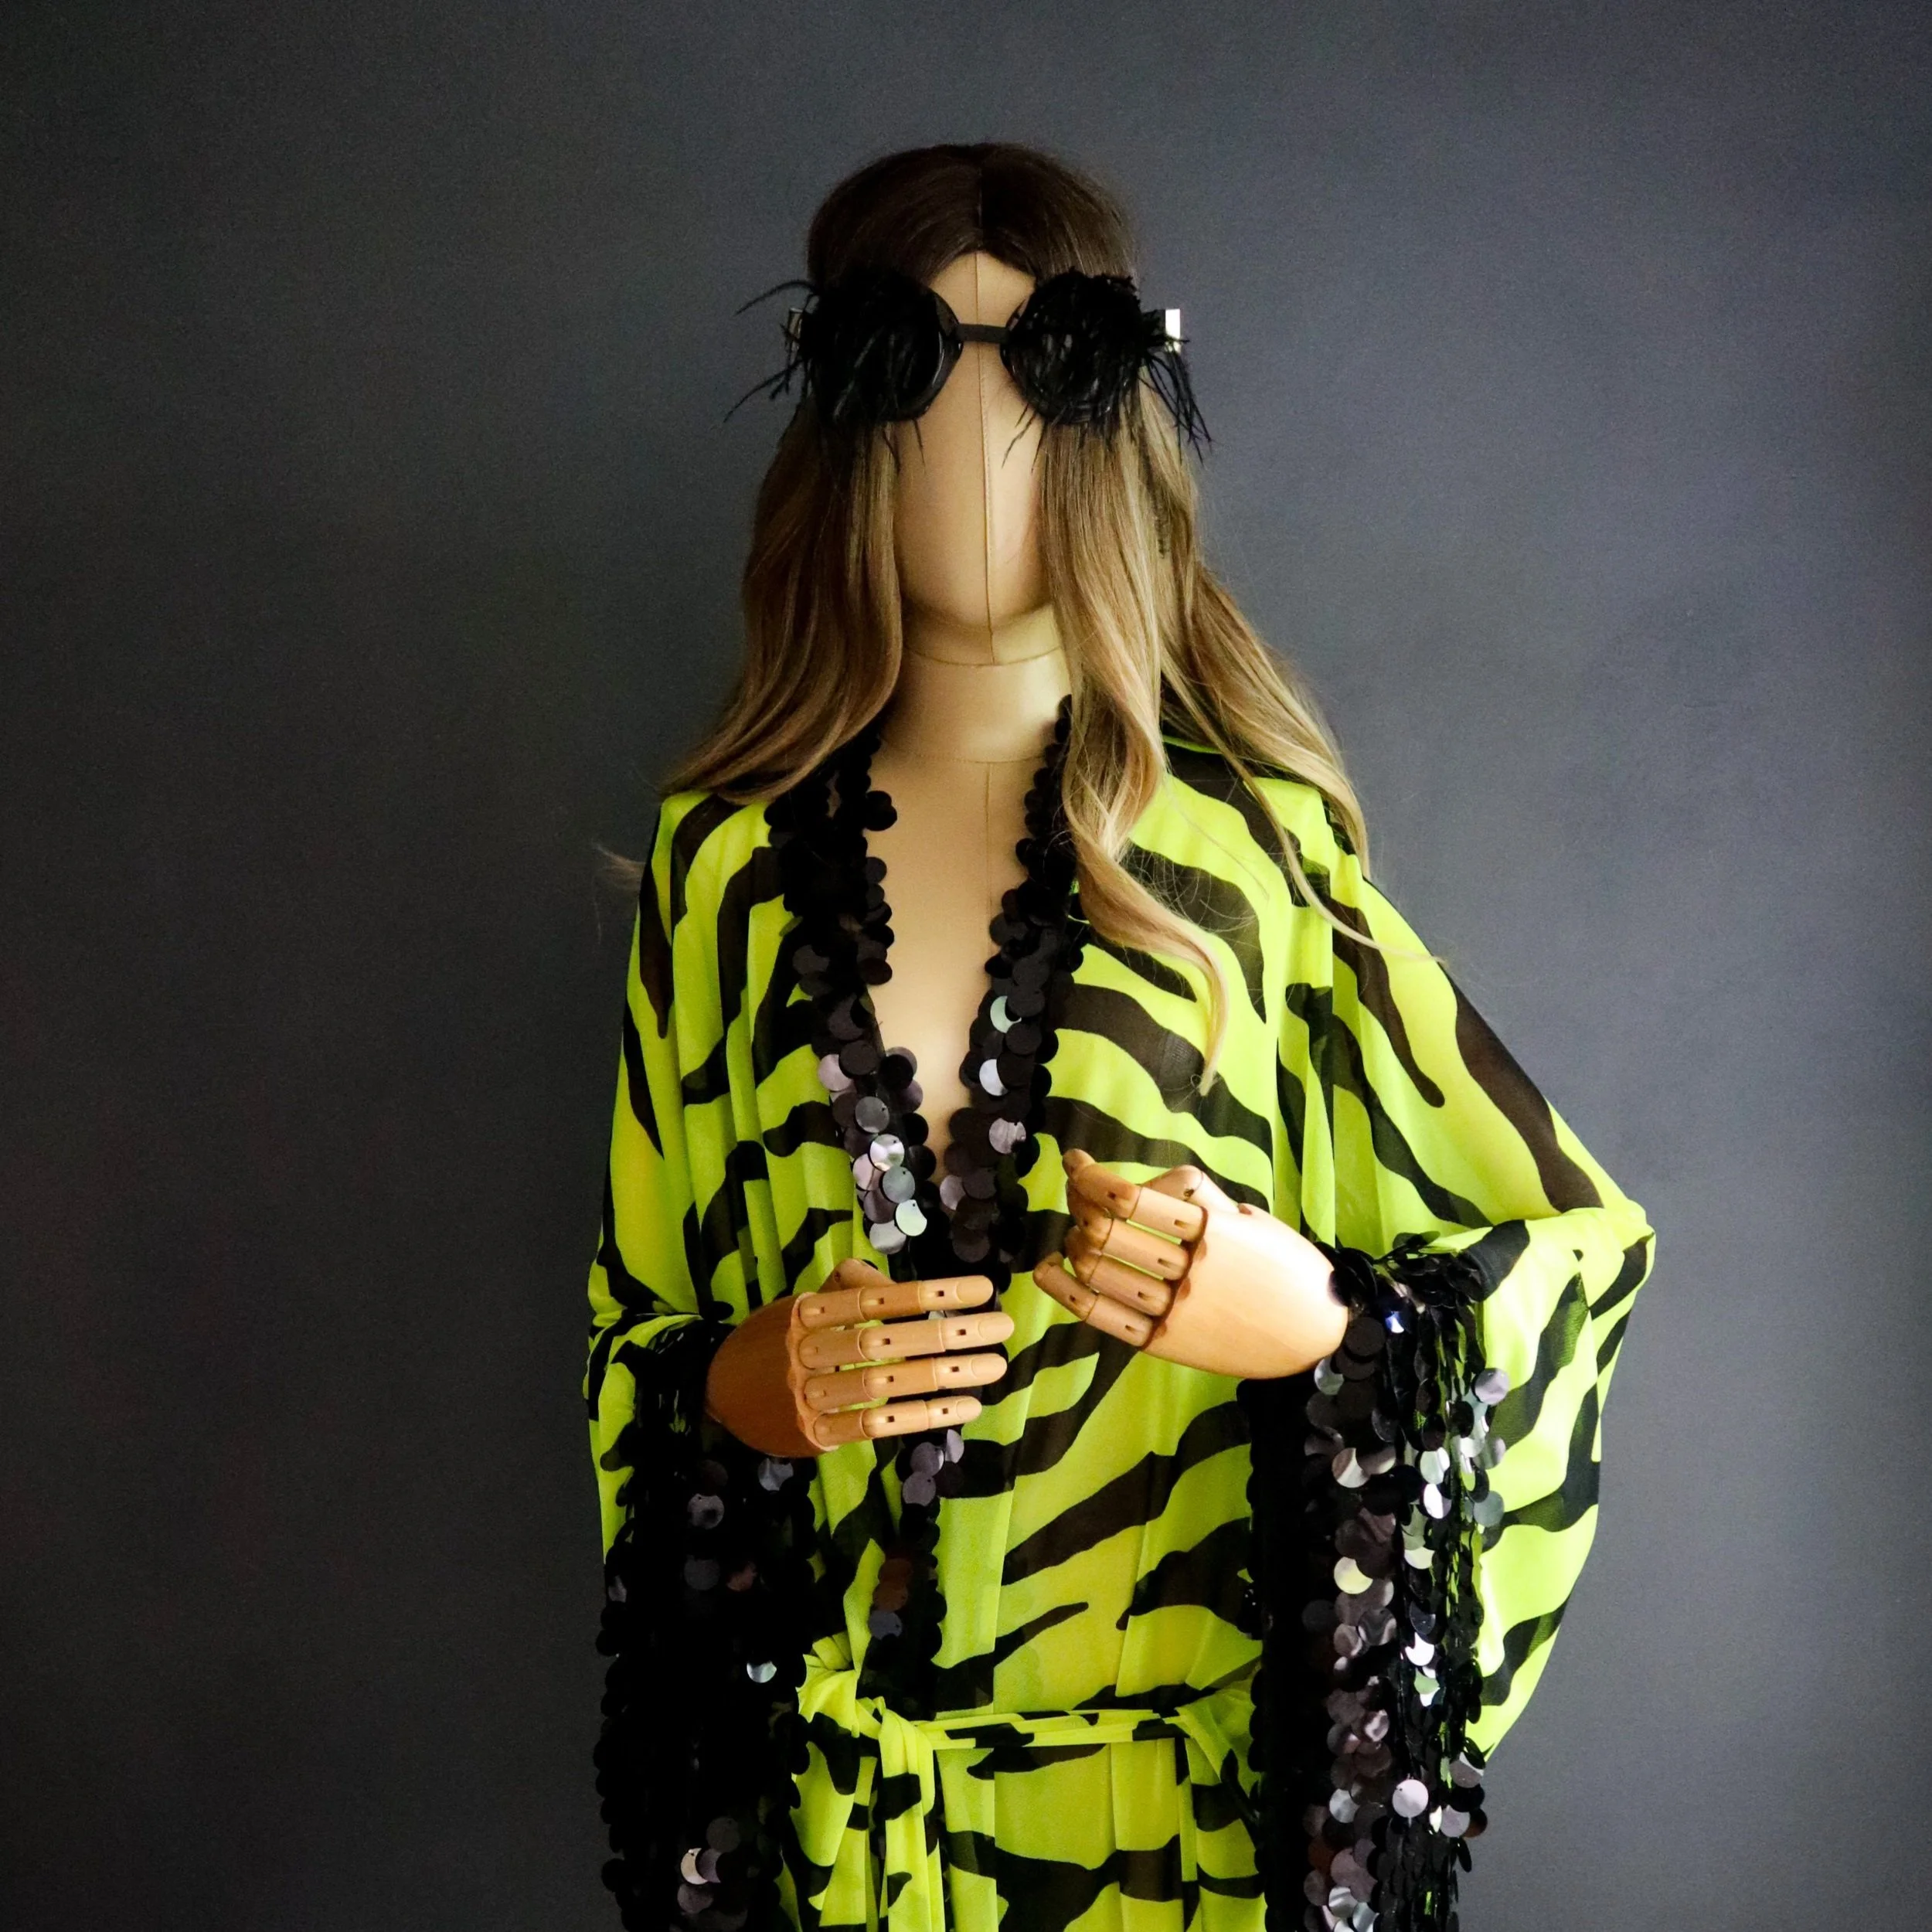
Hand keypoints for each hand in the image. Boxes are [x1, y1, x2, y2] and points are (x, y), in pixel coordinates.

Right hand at [703, 1258, 1013, 1456]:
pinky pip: (873, 1426)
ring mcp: (806, 1396)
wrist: (716, 1391)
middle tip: (1000, 1327)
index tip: (981, 1288)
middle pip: (882, 1342)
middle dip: (945, 1334)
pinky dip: (920, 1417)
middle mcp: (804, 1351)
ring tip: (993, 1367)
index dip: (929, 1293)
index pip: (875, 1298)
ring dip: (943, 1377)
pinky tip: (964, 1406)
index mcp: (805, 1311)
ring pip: (881, 1385)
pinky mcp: (813, 1436)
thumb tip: (894, 1283)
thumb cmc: (775, 1337)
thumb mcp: (803, 1301)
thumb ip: (849, 1287)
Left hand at [1032, 1149, 1346, 1379]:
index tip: (1077, 1164)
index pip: (1136, 1199)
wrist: (1318, 1334)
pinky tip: (1049, 1268)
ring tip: (1075, 1234)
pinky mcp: (1166, 1344)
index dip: (1094, 1178)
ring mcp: (1179, 1310)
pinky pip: (1102, 1317)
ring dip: (1074, 1244)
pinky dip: (1065, 1290)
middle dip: (1078, 1206)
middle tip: (1075, 1196)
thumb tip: (1148, 1180)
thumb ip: (1199, 1198)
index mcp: (1215, 1230)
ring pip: (1100, 1273)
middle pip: (1110, 1233)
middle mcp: (1193, 1270)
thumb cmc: (1287, 1266)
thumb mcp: (1252, 1219)